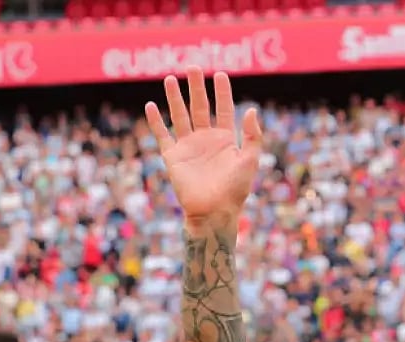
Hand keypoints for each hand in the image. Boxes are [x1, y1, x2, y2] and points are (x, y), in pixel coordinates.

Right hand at [145, 66, 262, 231]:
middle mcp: (206, 139)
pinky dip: (155, 121)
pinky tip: (150, 106)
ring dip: (174, 98)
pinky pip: (162, 135)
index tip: (220, 74)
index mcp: (226, 139)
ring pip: (180, 116)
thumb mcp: (250, 160)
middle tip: (192, 66)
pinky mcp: (173, 157)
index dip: (222, 92)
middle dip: (196, 87)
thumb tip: (251, 109)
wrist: (214, 212)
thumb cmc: (235, 190)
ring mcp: (189, 147)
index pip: (224, 109)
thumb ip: (253, 135)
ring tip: (169, 78)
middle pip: (200, 107)